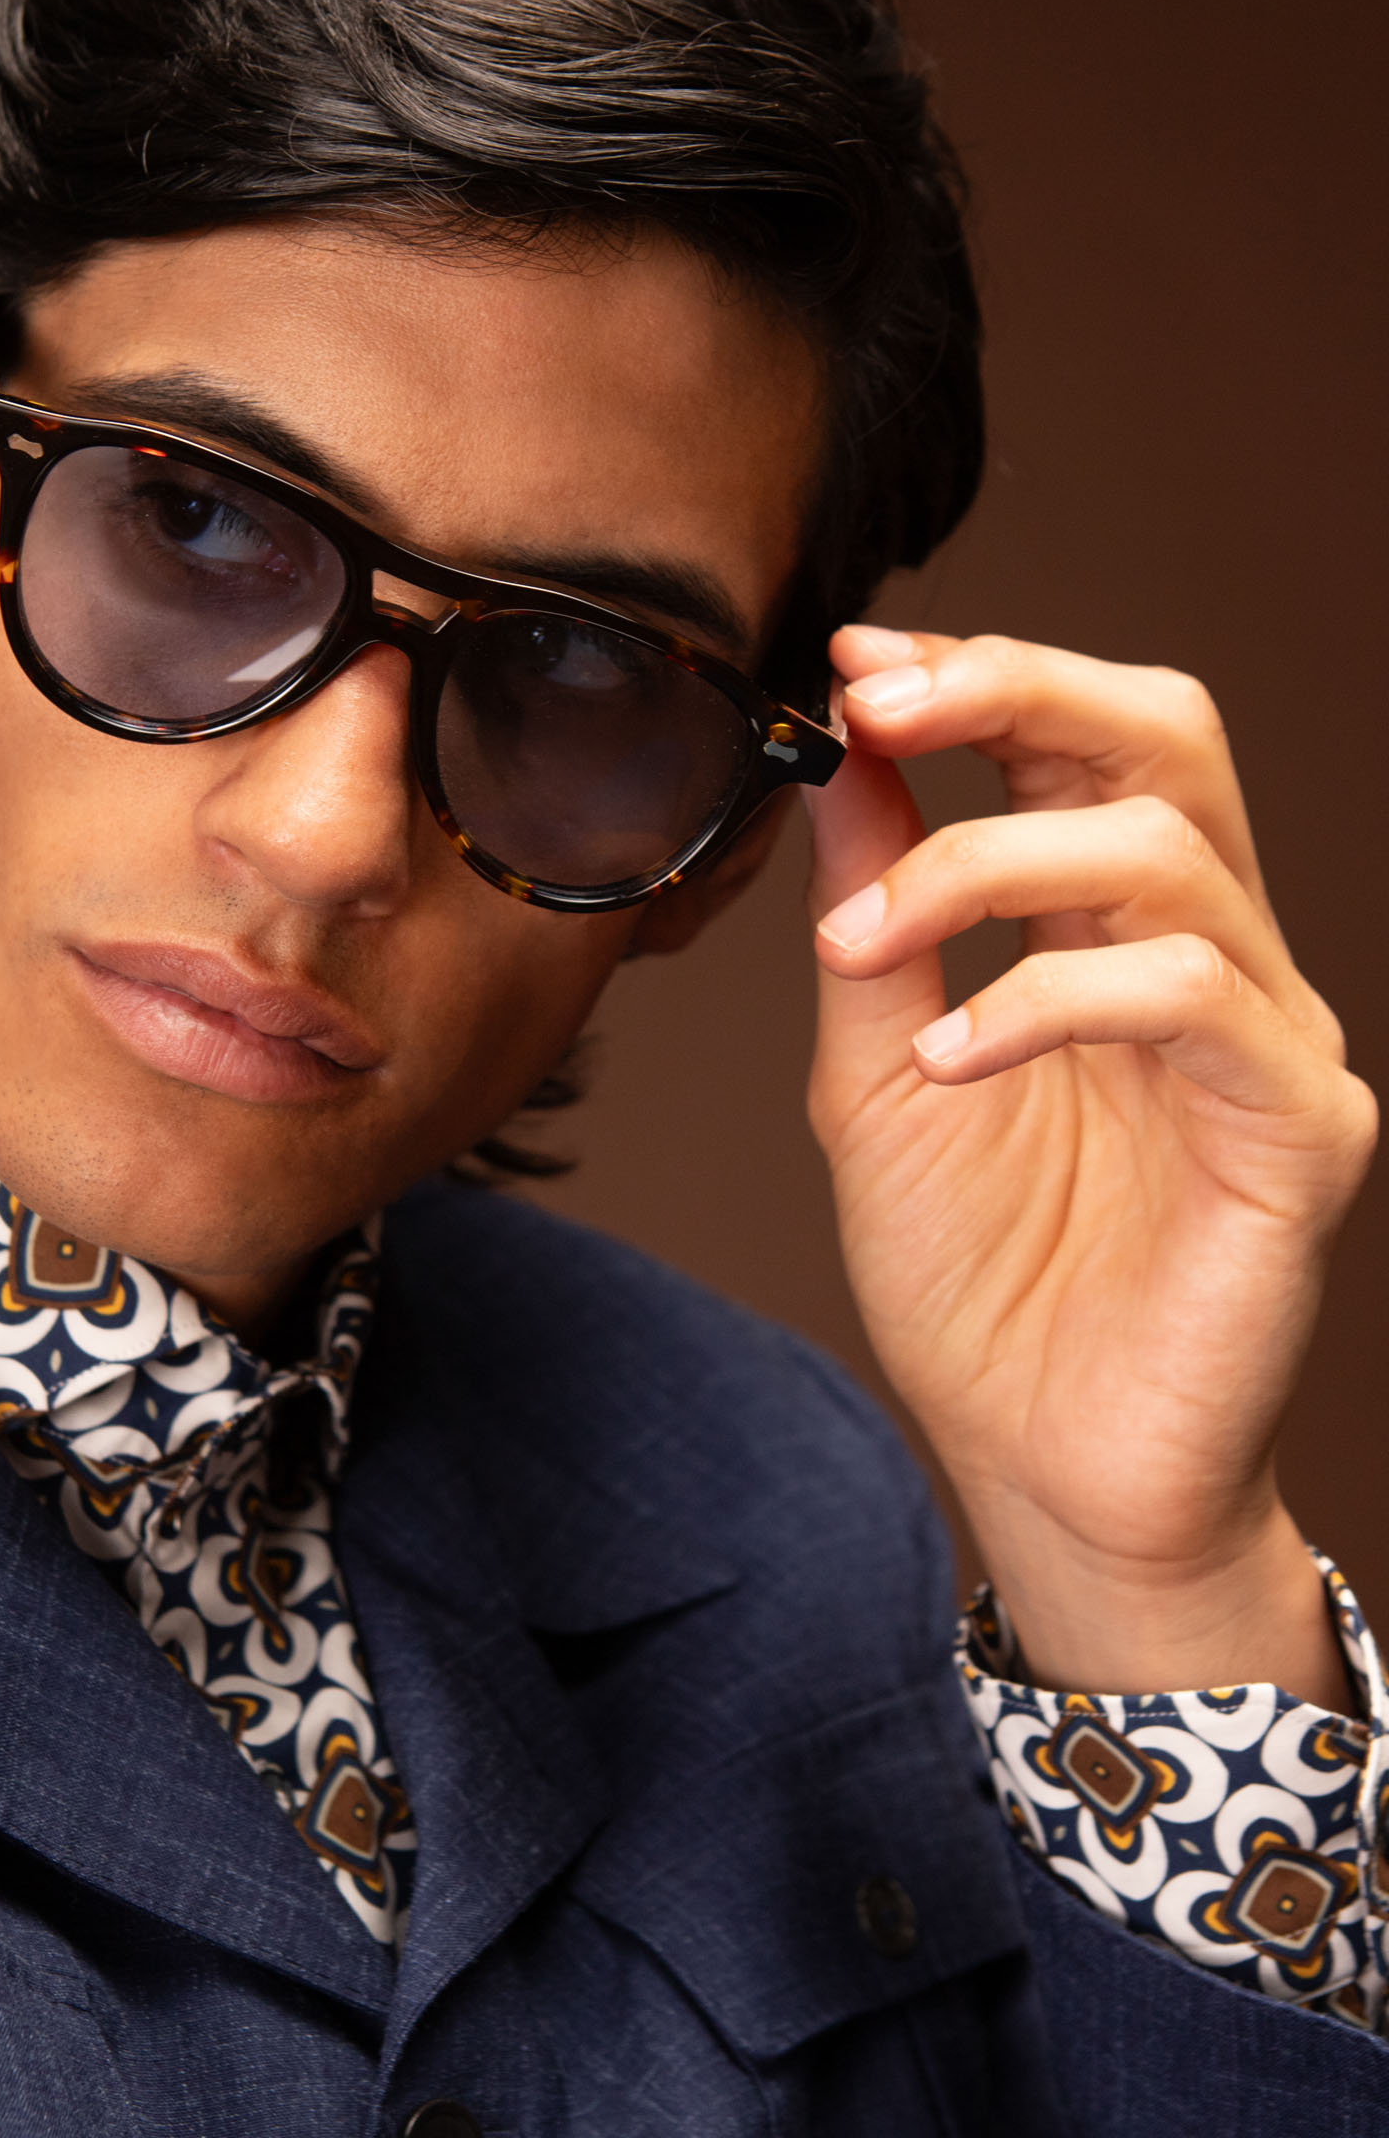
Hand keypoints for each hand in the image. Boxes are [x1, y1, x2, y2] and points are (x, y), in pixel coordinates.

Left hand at [807, 627, 1376, 1699]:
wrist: (1048, 1473)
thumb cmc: (979, 1287)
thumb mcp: (876, 1080)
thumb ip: (874, 921)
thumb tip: (836, 759)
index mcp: (1113, 929)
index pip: (1084, 740)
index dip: (980, 674)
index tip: (848, 664)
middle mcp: (1213, 956)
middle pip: (1169, 738)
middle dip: (1017, 688)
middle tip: (876, 703)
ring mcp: (1270, 1038)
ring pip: (1170, 854)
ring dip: (985, 865)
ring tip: (858, 947)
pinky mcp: (1301, 1132)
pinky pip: (1194, 1002)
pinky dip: (1051, 1000)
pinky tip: (949, 1056)